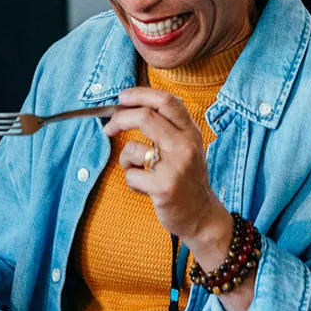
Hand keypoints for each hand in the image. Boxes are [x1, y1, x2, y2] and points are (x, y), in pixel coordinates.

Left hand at [102, 87, 229, 245]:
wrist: (202, 216)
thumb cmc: (187, 180)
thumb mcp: (187, 148)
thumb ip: (168, 128)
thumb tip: (132, 107)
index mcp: (191, 132)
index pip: (166, 101)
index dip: (140, 94)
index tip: (122, 97)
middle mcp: (185, 146)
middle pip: (145, 116)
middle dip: (119, 119)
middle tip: (109, 128)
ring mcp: (175, 167)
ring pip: (132, 148)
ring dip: (125, 159)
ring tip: (137, 170)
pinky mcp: (163, 187)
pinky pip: (131, 175)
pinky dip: (132, 181)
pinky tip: (145, 188)